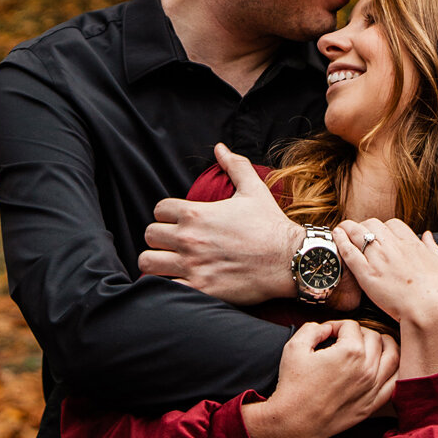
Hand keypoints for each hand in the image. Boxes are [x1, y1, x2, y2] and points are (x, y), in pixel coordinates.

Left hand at [140, 145, 296, 302]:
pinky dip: (167, 286)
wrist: (289, 260)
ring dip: (156, 262)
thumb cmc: (271, 225)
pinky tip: (179, 283)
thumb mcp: (254, 190)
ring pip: (148, 262)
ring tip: (169, 264)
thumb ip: (235, 166)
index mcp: (196, 213)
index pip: (158, 209)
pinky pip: (164, 288)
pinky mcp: (199, 289)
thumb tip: (220, 148)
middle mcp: (188, 238)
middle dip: (159, 238)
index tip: (177, 223)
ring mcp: (192, 265)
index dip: (166, 215)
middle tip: (172, 244)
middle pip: (149, 234)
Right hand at [242, 320, 399, 437]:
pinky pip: (394, 383)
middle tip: (346, 338)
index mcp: (350, 352)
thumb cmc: (293, 384)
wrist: (293, 422)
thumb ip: (313, 328)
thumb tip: (327, 328)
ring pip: (393, 357)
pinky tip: (386, 366)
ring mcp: (372, 388)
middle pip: (375, 338)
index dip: (338, 325)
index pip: (352, 326)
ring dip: (385, 345)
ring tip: (376, 343)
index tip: (328, 332)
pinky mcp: (372, 405)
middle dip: (360, 332)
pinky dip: (394, 370)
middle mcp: (366, 369)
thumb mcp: (295, 346)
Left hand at [333, 218, 437, 378]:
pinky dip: (340, 241)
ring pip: (357, 233)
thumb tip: (428, 235)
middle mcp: (393, 246)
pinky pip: (349, 252)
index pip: (393, 224)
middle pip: (372, 224)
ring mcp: (378, 259)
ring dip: (348, 229)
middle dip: (365, 226)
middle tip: (359, 234)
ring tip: (341, 230)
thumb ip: (432, 248)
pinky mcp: (366, 274)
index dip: (384, 228)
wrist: (430, 310)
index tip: (380, 235)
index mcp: (411, 243)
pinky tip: (336, 236)